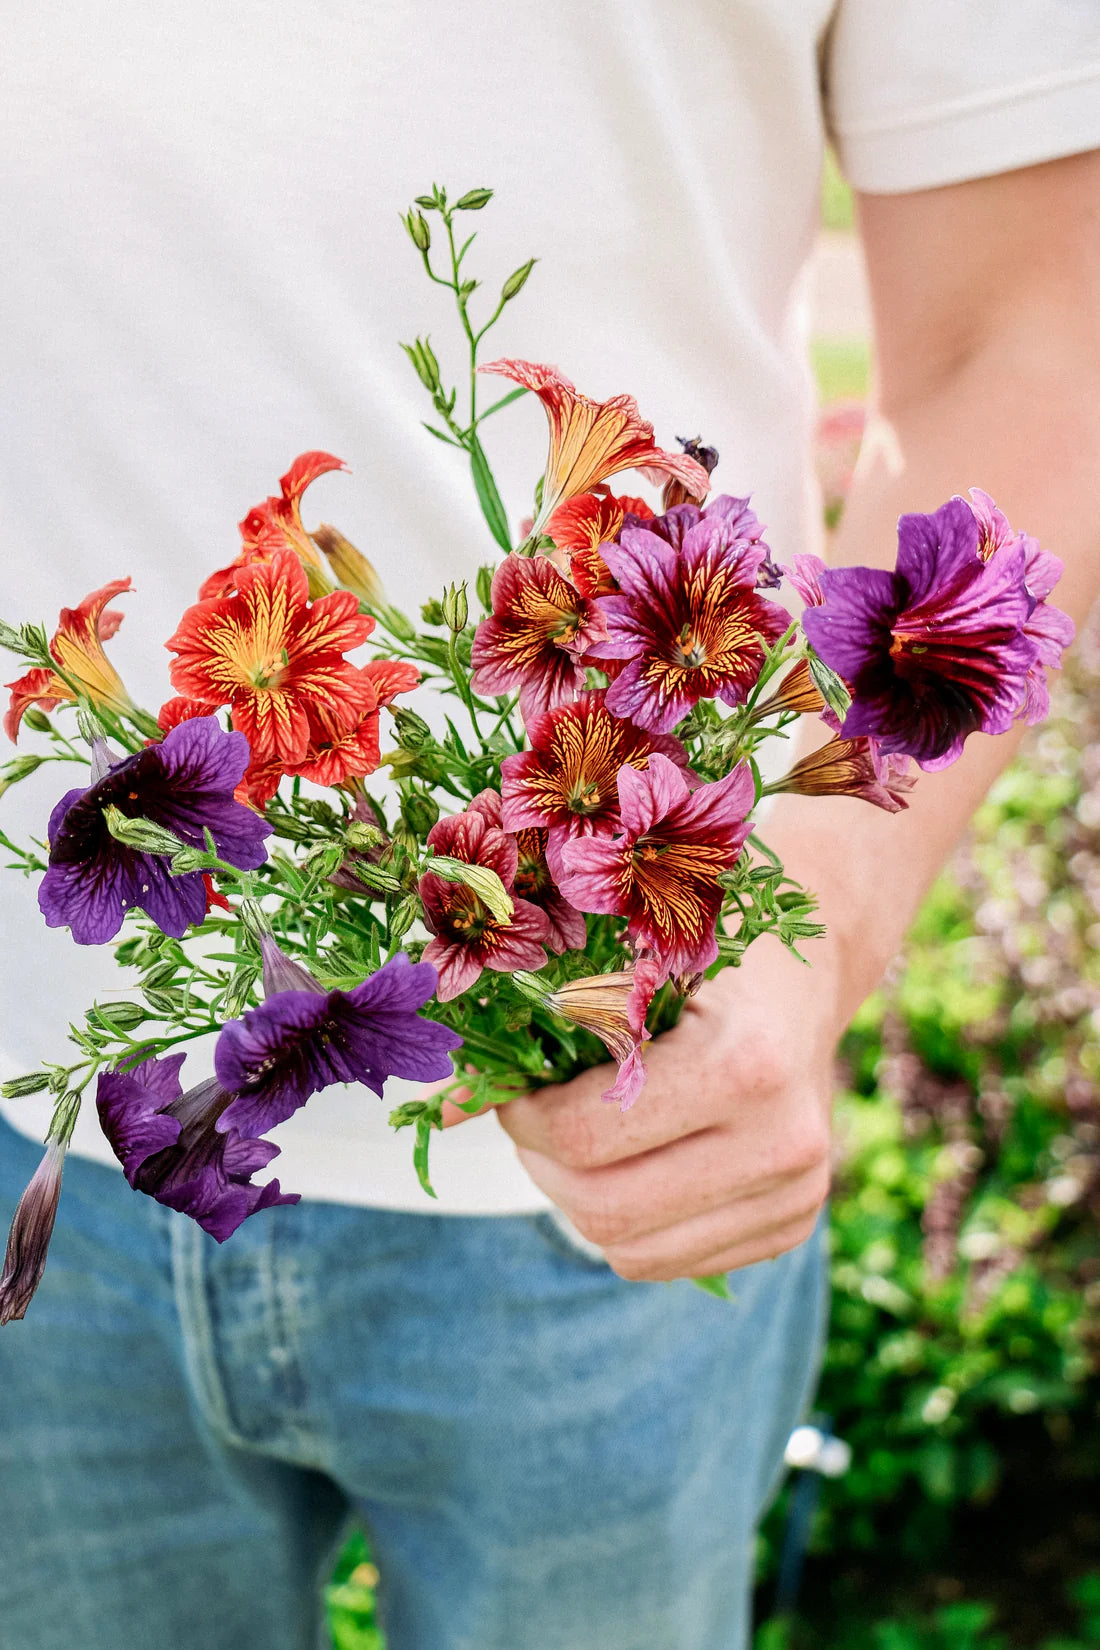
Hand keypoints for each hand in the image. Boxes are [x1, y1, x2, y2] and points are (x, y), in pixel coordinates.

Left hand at [448, 940, 839, 1281]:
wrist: (807, 970)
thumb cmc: (701, 948)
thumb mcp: (624, 968)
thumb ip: (535, 1034)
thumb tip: (438, 1109)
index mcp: (745, 1064)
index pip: (585, 1137)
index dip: (523, 1119)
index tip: (515, 1089)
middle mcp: (784, 1143)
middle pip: (603, 1209)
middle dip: (542, 1166)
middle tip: (534, 1120)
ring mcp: (796, 1196)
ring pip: (629, 1252)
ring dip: (576, 1198)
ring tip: (579, 1139)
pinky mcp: (791, 1228)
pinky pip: (667, 1260)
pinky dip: (625, 1220)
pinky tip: (632, 1159)